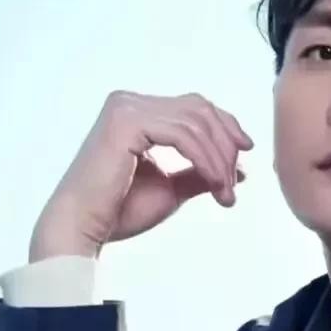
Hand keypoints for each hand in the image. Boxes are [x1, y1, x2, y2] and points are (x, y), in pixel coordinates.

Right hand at [29, 90, 253, 260]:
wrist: (84, 228)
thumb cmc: (121, 211)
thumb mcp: (172, 187)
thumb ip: (201, 173)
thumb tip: (241, 168)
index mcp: (138, 112)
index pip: (194, 108)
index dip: (225, 127)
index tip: (246, 154)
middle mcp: (131, 102)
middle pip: (199, 110)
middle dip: (225, 145)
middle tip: (234, 182)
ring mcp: (127, 108)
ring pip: (196, 123)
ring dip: (219, 160)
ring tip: (224, 193)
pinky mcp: (127, 122)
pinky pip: (184, 135)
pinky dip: (206, 160)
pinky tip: (214, 184)